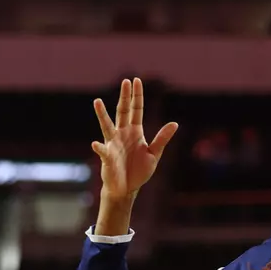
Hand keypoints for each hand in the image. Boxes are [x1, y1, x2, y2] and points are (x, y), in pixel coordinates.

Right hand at [92, 78, 177, 200]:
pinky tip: (95, 144)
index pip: (136, 110)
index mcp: (135, 132)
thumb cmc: (139, 171)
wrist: (127, 188)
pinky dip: (99, 148)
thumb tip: (175, 123)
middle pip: (122, 111)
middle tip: (125, 81)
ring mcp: (113, 144)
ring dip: (102, 114)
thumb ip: (162, 138)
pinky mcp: (107, 158)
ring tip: (97, 101)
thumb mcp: (154, 153)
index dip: (137, 96)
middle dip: (124, 97)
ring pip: (107, 126)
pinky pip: (103, 152)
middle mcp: (122, 134)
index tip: (136, 80)